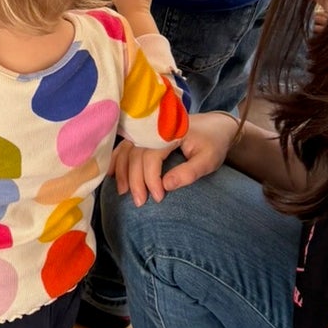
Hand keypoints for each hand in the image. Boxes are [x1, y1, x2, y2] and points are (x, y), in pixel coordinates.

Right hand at [112, 111, 237, 203]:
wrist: (215, 125)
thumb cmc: (213, 143)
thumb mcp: (208, 160)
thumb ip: (189, 172)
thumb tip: (165, 185)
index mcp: (171, 131)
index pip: (151, 155)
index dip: (151, 178)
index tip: (159, 197)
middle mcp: (154, 128)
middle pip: (135, 154)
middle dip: (135, 180)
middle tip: (139, 202)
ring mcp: (147, 130)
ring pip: (126, 150)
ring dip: (121, 171)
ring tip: (123, 192)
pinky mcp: (144, 134)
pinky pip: (125, 146)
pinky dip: (116, 159)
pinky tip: (111, 173)